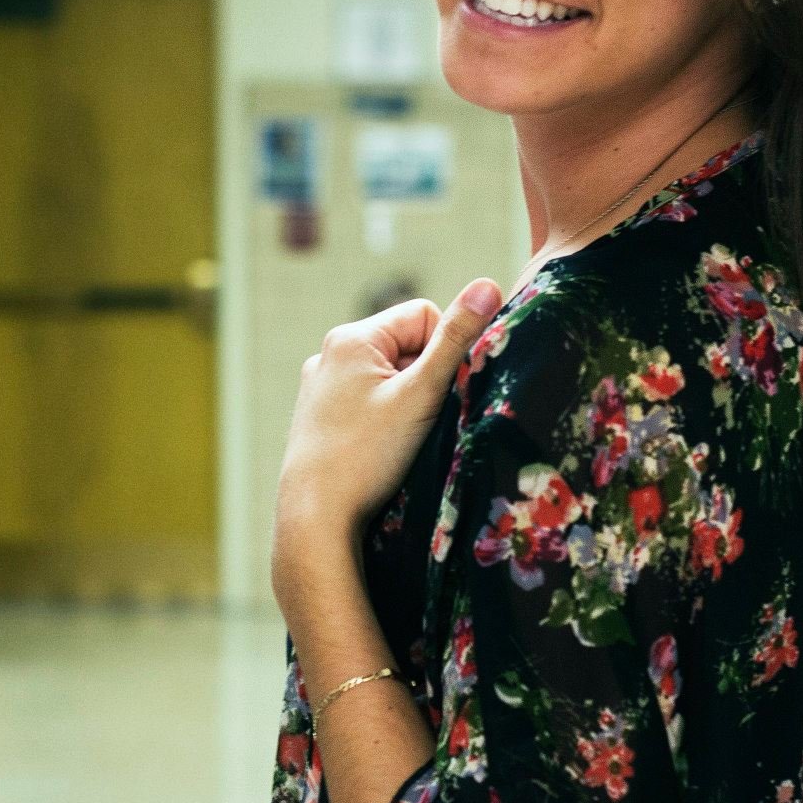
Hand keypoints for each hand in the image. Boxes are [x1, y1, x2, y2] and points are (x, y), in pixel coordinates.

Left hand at [270, 278, 504, 596]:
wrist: (315, 517)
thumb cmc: (368, 455)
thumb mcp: (422, 394)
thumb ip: (456, 340)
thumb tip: (488, 285)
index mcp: (351, 338)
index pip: (423, 317)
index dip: (443, 351)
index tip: (438, 392)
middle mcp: (328, 355)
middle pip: (404, 347)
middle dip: (423, 378)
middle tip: (422, 420)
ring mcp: (319, 388)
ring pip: (387, 377)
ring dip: (406, 400)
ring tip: (399, 439)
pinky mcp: (318, 418)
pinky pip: (366, 402)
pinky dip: (382, 419)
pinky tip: (380, 449)